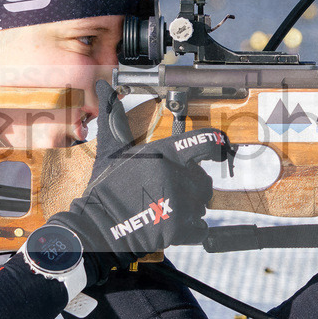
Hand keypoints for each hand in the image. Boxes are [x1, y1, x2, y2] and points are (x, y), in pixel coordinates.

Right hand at [49, 80, 232, 267]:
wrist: (95, 227)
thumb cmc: (105, 188)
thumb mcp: (111, 150)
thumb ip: (115, 118)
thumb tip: (103, 86)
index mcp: (163, 153)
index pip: (203, 143)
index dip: (217, 145)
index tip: (221, 149)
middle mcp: (173, 174)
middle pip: (204, 182)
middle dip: (191, 191)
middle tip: (165, 196)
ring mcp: (176, 201)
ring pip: (201, 207)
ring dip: (188, 212)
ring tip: (161, 212)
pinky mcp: (176, 227)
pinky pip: (200, 230)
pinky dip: (190, 232)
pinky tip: (168, 227)